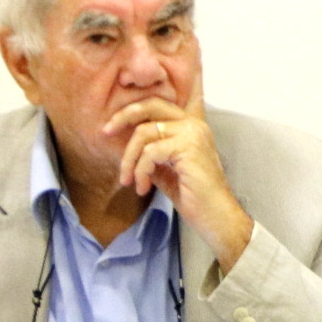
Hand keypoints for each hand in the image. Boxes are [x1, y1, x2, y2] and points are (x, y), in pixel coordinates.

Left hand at [102, 98, 253, 270]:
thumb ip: (150, 153)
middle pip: (150, 106)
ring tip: (128, 181)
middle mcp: (194, 125)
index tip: (111, 126)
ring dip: (129, 160)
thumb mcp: (165, 170)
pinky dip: (140, 171)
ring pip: (144, 133)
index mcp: (191, 126)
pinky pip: (150, 152)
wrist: (216, 217)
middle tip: (105, 133)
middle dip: (122, 117)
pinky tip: (143, 187)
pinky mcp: (188, 147)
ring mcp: (193, 133)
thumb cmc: (193, 197)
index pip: (158, 105)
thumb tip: (124, 145)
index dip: (133, 109)